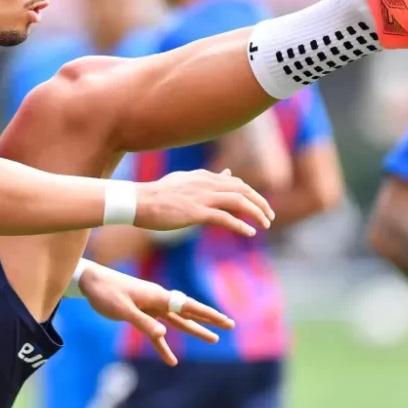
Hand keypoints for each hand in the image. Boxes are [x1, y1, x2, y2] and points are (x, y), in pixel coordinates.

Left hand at [77, 261, 234, 365]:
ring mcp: (150, 308)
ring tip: (212, 339)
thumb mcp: (122, 309)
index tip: (225, 320)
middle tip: (229, 325)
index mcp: (157, 296)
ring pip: (177, 322)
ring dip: (193, 331)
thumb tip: (163, 335)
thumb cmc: (105, 292)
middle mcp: (158, 301)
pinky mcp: (140, 314)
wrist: (90, 282)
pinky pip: (156, 333)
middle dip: (209, 319)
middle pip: (188, 312)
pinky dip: (163, 346)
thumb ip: (143, 322)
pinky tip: (171, 361)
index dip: (207, 314)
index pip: (188, 306)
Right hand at [135, 169, 273, 237]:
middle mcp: (206, 183)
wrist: (137, 201)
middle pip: (243, 189)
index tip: (259, 206)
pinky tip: (250, 233)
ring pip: (239, 201)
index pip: (236, 182)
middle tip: (270, 217)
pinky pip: (225, 218)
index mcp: (203, 177)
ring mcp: (202, 197)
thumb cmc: (156, 195)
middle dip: (260, 203)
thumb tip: (227, 174)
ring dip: (256, 213)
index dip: (251, 194)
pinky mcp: (196, 212)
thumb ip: (206, 179)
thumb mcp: (184, 181)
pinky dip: (240, 225)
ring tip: (266, 224)